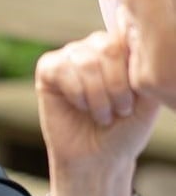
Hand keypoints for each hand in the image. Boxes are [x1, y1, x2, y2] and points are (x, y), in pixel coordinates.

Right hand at [36, 30, 157, 195]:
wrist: (97, 157)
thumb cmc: (125, 131)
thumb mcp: (147, 101)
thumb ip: (145, 71)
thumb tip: (140, 45)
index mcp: (121, 50)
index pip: (127, 38)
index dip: (131, 70)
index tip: (134, 99)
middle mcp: (94, 48)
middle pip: (107, 47)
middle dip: (116, 85)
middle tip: (120, 110)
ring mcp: (70, 57)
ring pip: (85, 62)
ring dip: (97, 95)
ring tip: (102, 115)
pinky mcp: (47, 70)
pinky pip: (61, 70)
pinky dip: (76, 93)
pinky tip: (80, 106)